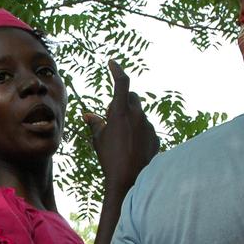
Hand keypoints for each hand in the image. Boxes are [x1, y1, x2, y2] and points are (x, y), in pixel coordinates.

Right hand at [83, 61, 158, 192]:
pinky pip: (146, 129)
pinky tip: (131, 149)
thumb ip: (95, 123)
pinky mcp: (155, 137)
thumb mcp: (98, 139)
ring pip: (139, 115)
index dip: (117, 70)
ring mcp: (148, 126)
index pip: (122, 82)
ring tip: (122, 140)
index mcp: (121, 112)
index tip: (112, 63)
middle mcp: (137, 115)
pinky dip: (138, 134)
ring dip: (131, 120)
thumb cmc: (109, 158)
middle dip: (123, 102)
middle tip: (112, 118)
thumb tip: (88, 115)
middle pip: (132, 98)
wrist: (129, 180)